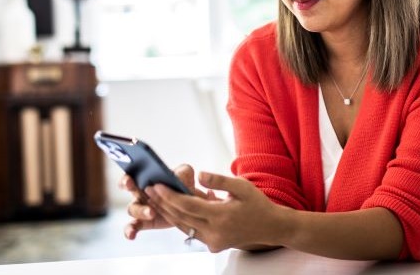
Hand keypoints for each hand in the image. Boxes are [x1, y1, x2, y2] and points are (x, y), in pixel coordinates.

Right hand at [120, 164, 214, 239]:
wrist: (191, 203)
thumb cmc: (184, 184)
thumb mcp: (186, 174)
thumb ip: (182, 172)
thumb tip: (176, 177)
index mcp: (146, 178)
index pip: (131, 175)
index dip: (127, 178)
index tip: (129, 181)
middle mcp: (140, 192)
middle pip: (130, 190)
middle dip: (130, 190)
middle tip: (139, 189)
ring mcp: (141, 208)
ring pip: (133, 209)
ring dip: (141, 211)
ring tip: (152, 213)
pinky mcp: (145, 222)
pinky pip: (133, 227)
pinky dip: (130, 231)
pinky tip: (132, 235)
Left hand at [145, 172, 282, 252]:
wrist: (271, 227)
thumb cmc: (257, 204)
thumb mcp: (241, 186)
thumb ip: (219, 180)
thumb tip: (199, 174)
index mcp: (221, 216)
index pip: (187, 205)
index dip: (169, 195)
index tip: (156, 185)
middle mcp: (215, 232)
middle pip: (181, 217)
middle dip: (162, 203)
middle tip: (148, 189)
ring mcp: (213, 241)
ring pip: (183, 226)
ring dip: (167, 212)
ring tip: (154, 198)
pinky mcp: (213, 245)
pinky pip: (191, 232)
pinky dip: (180, 220)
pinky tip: (171, 210)